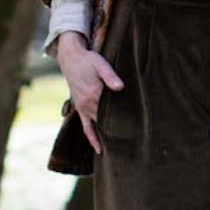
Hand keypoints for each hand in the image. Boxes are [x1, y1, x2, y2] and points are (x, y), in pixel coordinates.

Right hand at [55, 33, 123, 153]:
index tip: (139, 126)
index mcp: (94, 93)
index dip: (125, 117)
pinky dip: (92, 139)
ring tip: (122, 148)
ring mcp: (82, 108)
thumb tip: (120, 87)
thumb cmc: (88, 60)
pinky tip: (100, 150)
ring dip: (107, 136)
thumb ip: (110, 76)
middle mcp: (87, 104)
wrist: (71, 58)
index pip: (112, 110)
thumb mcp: (100, 63)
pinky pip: (85, 128)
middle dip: (119, 129)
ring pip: (97, 126)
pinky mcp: (80, 109)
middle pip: (105, 120)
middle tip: (135, 141)